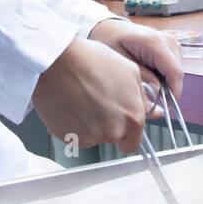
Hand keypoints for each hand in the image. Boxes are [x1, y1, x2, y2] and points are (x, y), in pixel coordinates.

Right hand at [32, 36, 148, 151]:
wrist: (57, 60)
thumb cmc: (90, 61)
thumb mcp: (129, 70)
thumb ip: (141, 96)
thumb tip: (146, 108)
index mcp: (132, 117)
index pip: (133, 143)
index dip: (126, 134)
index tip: (119, 125)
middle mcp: (113, 131)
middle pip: (112, 138)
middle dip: (106, 124)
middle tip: (96, 101)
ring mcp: (89, 136)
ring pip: (92, 136)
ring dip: (88, 123)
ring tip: (81, 98)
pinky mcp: (67, 136)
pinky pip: (72, 135)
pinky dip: (71, 123)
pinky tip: (69, 103)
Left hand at [87, 18, 183, 103]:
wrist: (111, 28)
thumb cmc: (111, 42)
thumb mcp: (120, 61)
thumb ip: (140, 76)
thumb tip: (158, 90)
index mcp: (153, 43)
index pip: (174, 72)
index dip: (174, 92)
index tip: (166, 107)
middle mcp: (167, 40)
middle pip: (177, 73)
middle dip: (168, 89)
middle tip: (151, 99)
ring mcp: (171, 41)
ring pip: (176, 71)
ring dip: (166, 82)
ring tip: (146, 83)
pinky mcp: (171, 45)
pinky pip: (173, 66)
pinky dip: (164, 75)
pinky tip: (149, 74)